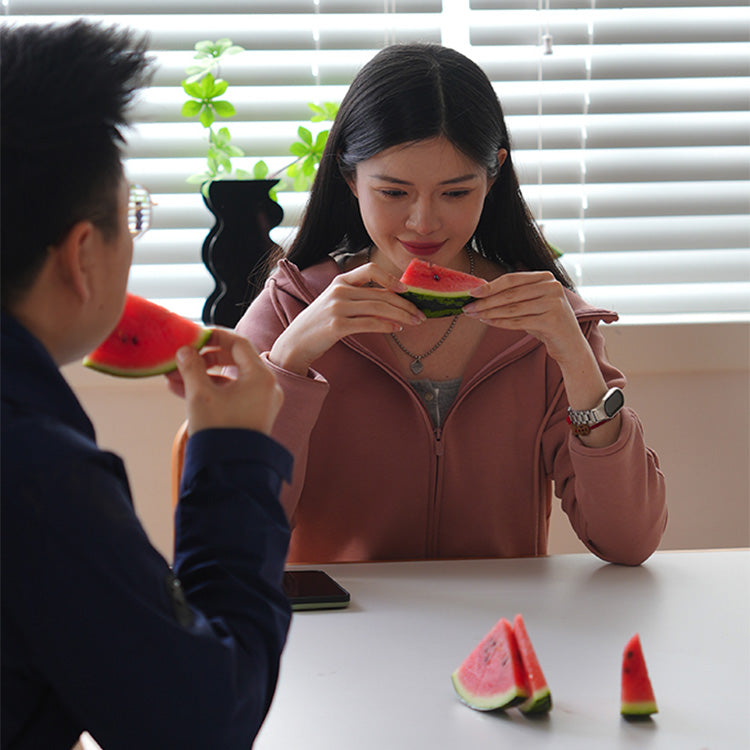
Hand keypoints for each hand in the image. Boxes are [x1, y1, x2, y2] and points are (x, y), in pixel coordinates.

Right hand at [166, 328, 282, 435]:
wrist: (231, 470)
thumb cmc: (219, 431)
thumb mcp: (200, 395)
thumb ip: (191, 367)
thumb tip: (184, 350)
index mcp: (261, 377)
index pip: (239, 343)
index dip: (215, 335)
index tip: (195, 336)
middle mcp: (267, 387)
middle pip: (235, 359)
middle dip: (205, 358)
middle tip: (184, 358)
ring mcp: (263, 402)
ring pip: (231, 379)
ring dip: (203, 376)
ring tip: (174, 378)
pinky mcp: (255, 414)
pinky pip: (233, 394)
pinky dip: (212, 390)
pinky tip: (183, 391)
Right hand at [269, 262, 424, 374]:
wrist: (295, 343)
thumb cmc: (320, 324)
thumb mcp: (336, 304)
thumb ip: (359, 299)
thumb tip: (392, 303)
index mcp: (339, 281)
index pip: (370, 270)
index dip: (391, 278)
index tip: (406, 289)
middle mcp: (339, 291)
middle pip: (381, 294)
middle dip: (405, 305)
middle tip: (420, 314)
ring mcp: (337, 308)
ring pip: (379, 308)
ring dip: (401, 316)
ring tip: (414, 322)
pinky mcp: (337, 326)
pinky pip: (370, 323)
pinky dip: (387, 326)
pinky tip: (396, 329)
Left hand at [465, 272, 620, 446]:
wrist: (569, 346)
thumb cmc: (545, 323)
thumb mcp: (530, 304)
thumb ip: (512, 295)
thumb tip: (480, 290)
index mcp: (546, 277)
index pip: (512, 279)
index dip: (490, 285)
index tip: (471, 292)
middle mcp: (552, 286)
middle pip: (510, 293)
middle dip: (486, 301)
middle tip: (467, 307)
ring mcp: (554, 303)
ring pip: (513, 308)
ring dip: (490, 312)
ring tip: (474, 315)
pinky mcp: (553, 320)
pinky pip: (519, 321)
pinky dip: (500, 322)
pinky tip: (487, 322)